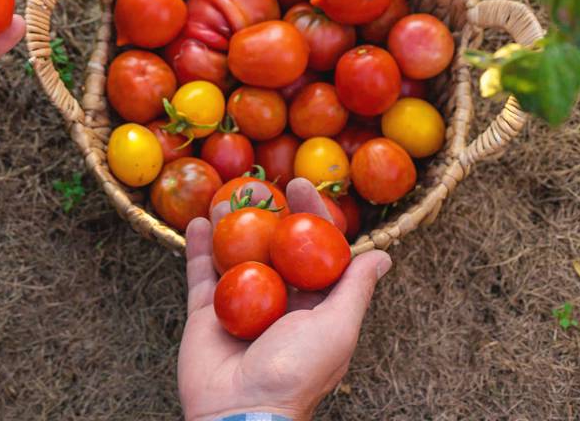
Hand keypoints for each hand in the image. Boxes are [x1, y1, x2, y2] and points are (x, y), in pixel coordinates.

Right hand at [178, 179, 391, 420]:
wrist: (241, 411)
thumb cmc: (296, 373)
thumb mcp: (337, 328)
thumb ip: (354, 290)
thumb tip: (382, 257)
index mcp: (313, 305)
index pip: (315, 250)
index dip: (311, 215)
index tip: (301, 186)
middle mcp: (277, 301)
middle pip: (273, 246)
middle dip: (267, 212)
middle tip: (260, 182)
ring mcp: (239, 305)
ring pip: (235, 254)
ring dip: (230, 224)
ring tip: (224, 195)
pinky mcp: (206, 313)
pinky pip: (201, 274)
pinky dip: (198, 248)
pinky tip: (197, 223)